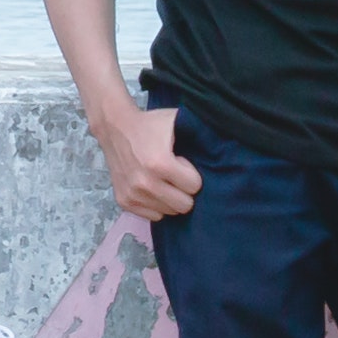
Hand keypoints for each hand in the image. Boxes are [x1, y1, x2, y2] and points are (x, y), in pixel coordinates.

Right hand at [97, 104, 201, 223]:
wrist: (115, 126)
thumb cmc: (150, 124)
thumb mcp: (176, 121)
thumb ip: (199, 134)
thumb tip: (222, 149)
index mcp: (161, 163)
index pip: (194, 187)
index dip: (191, 174)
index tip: (182, 163)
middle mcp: (145, 183)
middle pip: (184, 206)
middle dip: (183, 190)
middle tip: (174, 174)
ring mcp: (133, 194)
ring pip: (169, 212)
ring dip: (169, 198)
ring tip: (161, 179)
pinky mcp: (124, 202)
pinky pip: (153, 216)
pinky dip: (155, 204)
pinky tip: (151, 186)